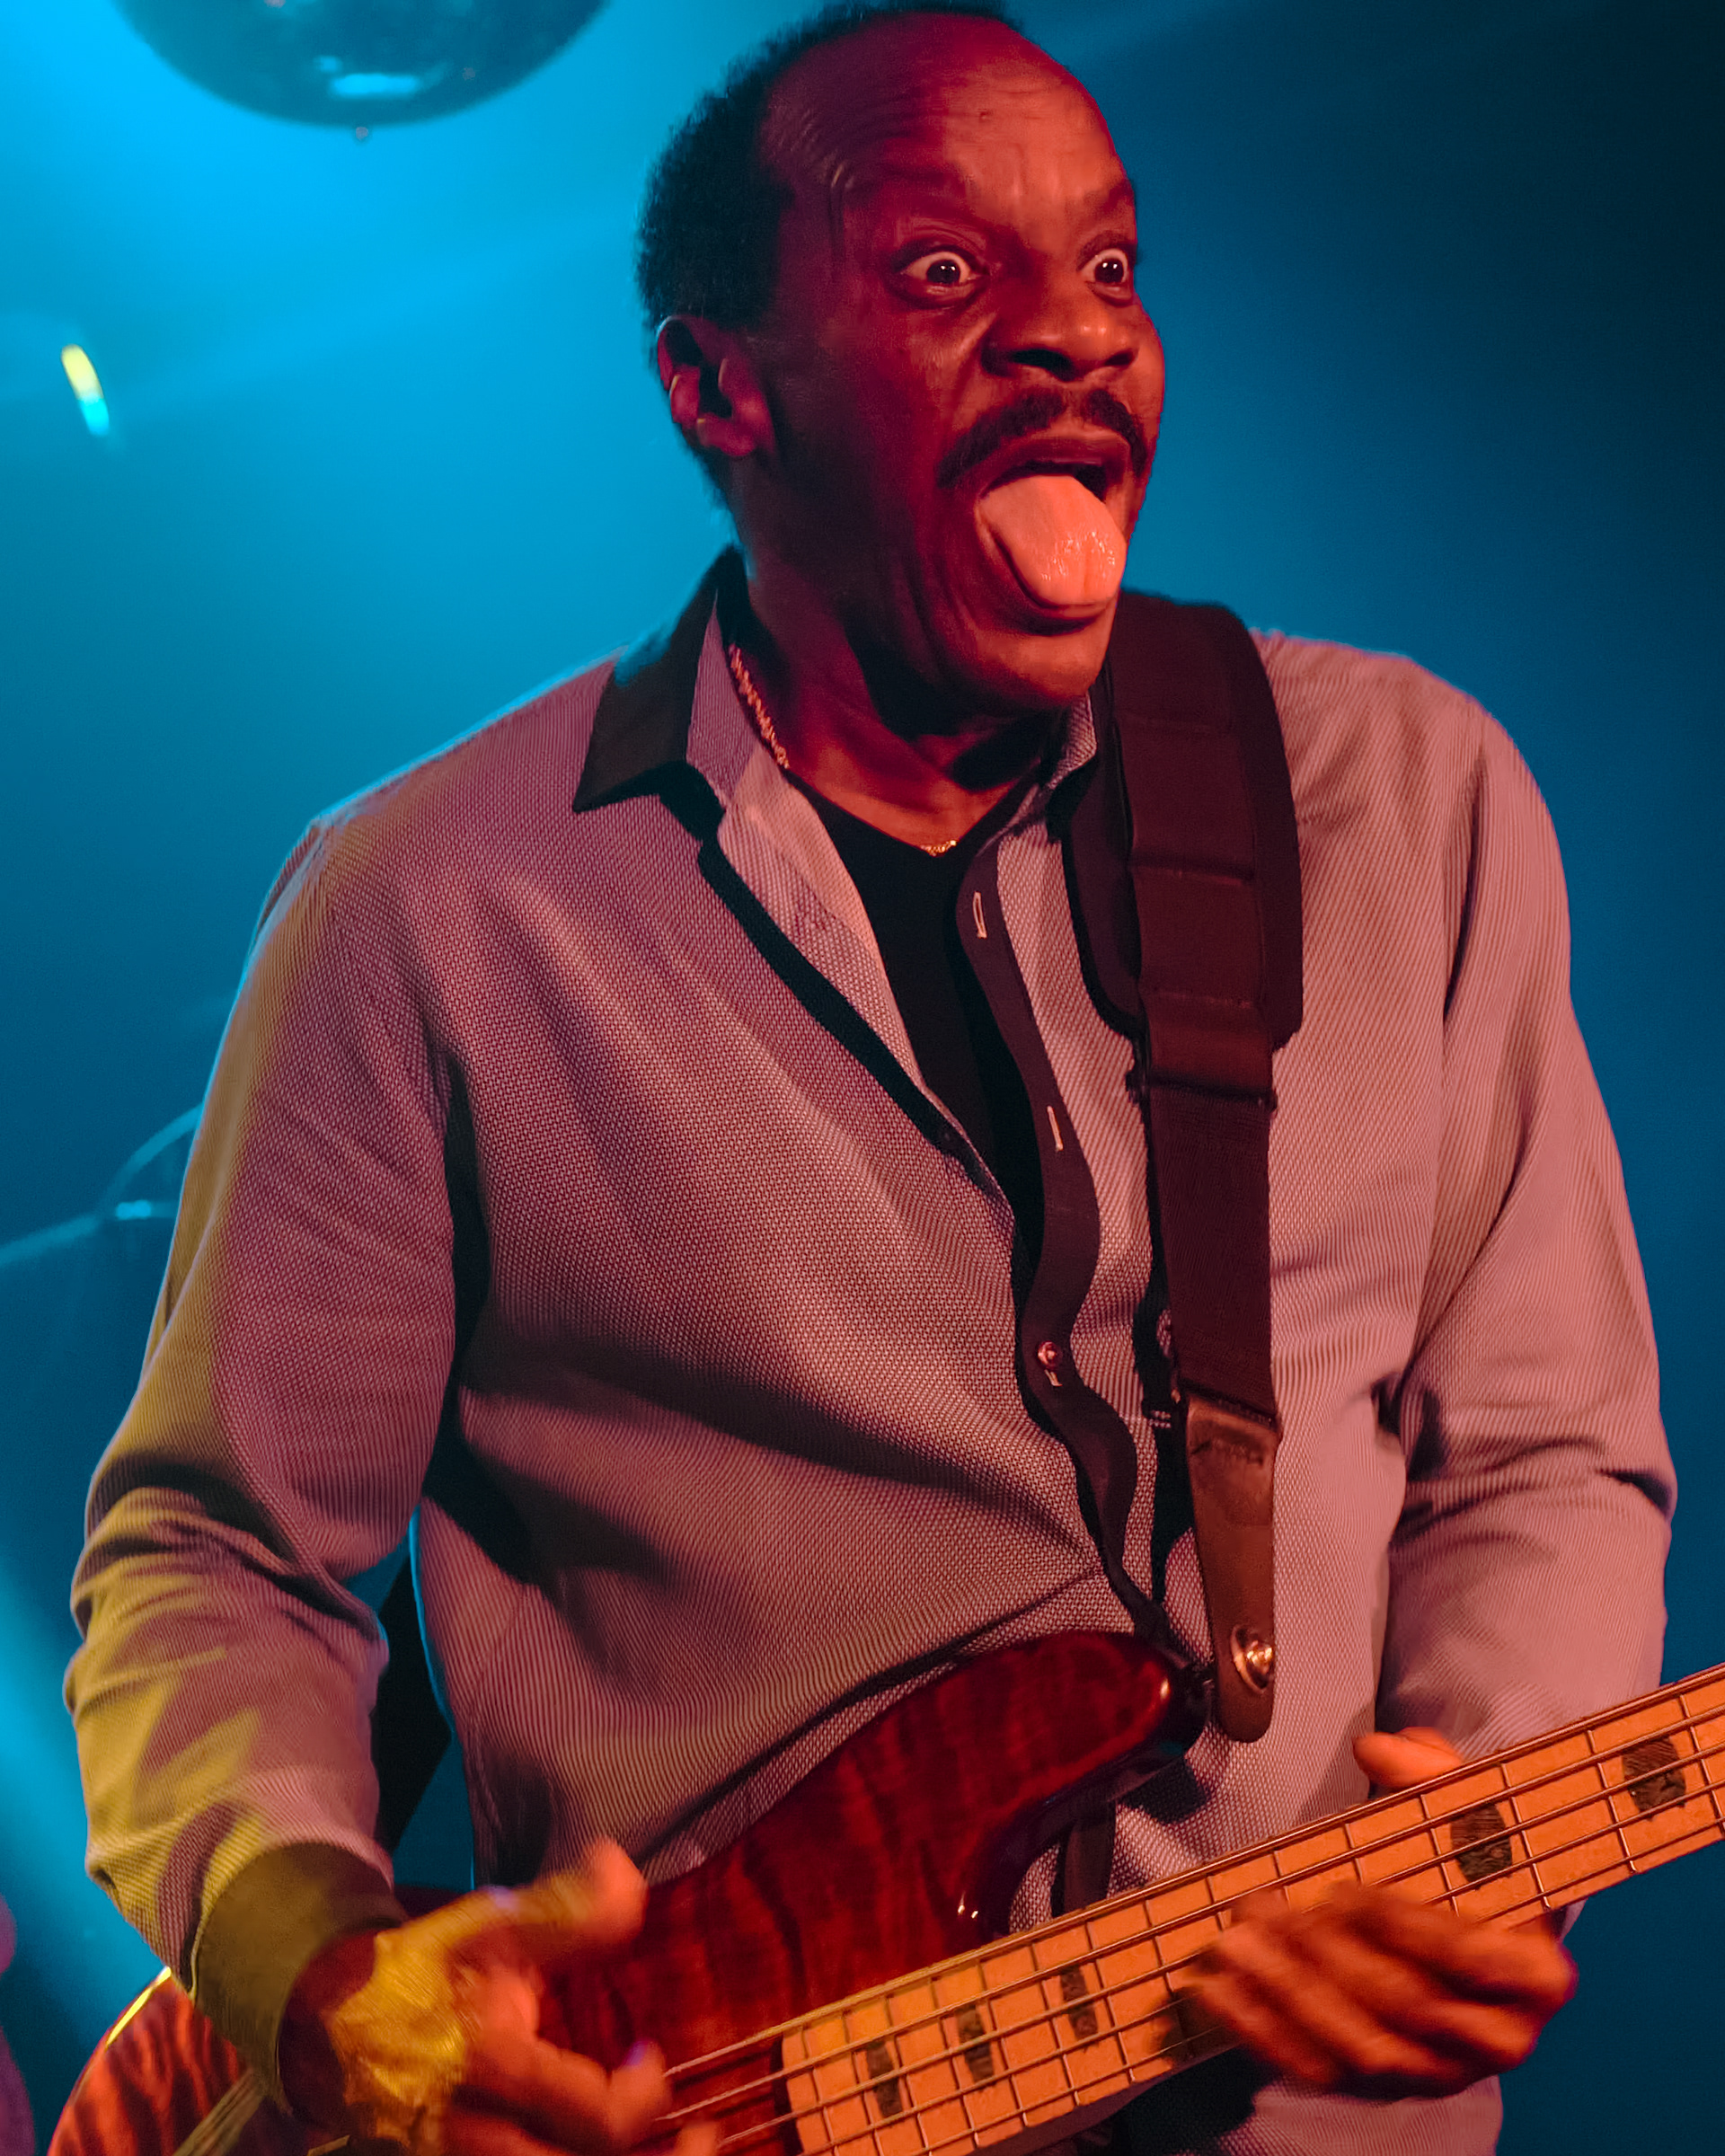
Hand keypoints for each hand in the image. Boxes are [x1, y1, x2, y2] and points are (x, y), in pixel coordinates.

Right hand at [280, 1840, 718, 2155]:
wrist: (325, 2022)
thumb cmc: (426, 1969)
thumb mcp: (495, 1928)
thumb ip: (568, 1912)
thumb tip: (624, 1867)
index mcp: (490, 2066)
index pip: (593, 2115)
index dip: (643, 2094)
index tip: (650, 2056)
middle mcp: (474, 2135)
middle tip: (702, 2139)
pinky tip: (601, 2154)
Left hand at [1189, 1727, 1575, 2097]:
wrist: (1469, 1945)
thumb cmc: (1471, 1873)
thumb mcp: (1469, 1817)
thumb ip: (1432, 1776)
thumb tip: (1378, 1749)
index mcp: (1536, 1974)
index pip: (1473, 1960)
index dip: (1410, 1927)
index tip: (1348, 1888)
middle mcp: (1499, 2039)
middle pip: (1407, 2006)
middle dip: (1327, 1954)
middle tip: (1264, 1905)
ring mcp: (1439, 2072)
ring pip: (1360, 2048)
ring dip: (1287, 1993)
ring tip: (1233, 1939)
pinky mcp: (1384, 2090)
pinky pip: (1319, 2071)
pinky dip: (1262, 2030)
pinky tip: (1218, 1988)